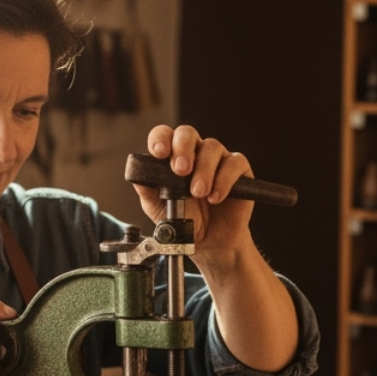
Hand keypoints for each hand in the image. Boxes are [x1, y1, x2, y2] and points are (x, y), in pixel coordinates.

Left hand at [131, 125, 256, 270]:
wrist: (210, 242)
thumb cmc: (186, 220)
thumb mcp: (159, 209)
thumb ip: (148, 191)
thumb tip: (137, 176)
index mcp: (173, 156)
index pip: (165, 135)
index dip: (161, 139)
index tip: (159, 153)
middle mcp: (195, 153)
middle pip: (187, 133)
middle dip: (182, 149)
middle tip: (181, 170)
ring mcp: (218, 159)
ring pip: (212, 147)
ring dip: (203, 170)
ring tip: (199, 193)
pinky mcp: (238, 170)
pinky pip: (234, 163)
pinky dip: (224, 179)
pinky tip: (215, 197)